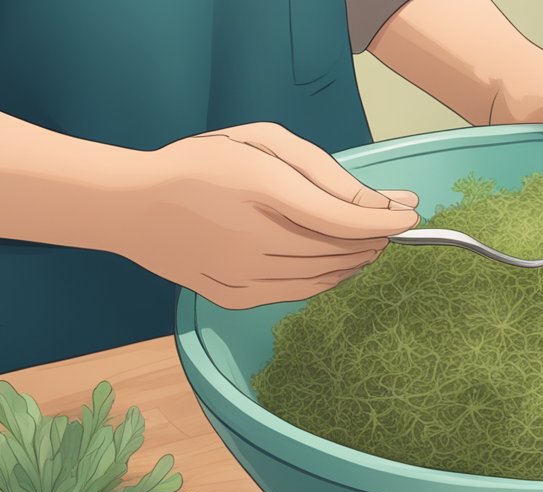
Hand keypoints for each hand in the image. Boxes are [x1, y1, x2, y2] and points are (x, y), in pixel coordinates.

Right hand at [111, 122, 419, 308]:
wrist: (132, 206)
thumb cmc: (202, 163)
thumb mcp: (263, 143)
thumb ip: (324, 172)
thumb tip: (386, 203)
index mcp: (261, 190)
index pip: (344, 217)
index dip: (384, 220)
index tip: (410, 215)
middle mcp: (254, 239)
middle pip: (339, 249)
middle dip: (373, 238)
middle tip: (387, 226)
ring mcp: (243, 275)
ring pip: (324, 276)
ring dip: (354, 260)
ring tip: (364, 243)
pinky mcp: (234, 297)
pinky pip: (298, 293)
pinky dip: (326, 280)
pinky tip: (333, 264)